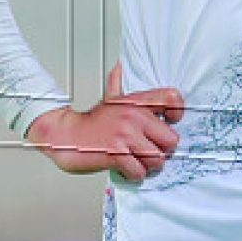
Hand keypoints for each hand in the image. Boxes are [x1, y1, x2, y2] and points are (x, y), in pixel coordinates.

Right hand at [25, 62, 184, 181]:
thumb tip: (119, 66)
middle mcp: (134, 116)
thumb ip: (117, 83)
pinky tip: (125, 167)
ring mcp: (125, 135)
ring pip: (157, 160)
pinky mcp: (116, 154)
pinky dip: (134, 174)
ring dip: (148, 166)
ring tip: (136, 161)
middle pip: (171, 140)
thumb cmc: (90, 122)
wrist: (65, 135)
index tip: (168, 123)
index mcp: (136, 102)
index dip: (176, 113)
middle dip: (162, 151)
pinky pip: (139, 172)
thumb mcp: (108, 99)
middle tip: (149, 151)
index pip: (172, 99)